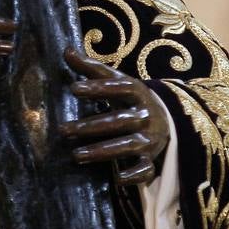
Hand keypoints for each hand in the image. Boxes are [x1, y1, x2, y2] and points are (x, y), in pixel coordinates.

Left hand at [60, 47, 170, 185]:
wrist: (165, 119)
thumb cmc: (129, 98)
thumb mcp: (116, 80)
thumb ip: (91, 68)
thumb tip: (66, 49)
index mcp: (136, 93)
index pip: (119, 88)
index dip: (98, 87)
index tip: (73, 88)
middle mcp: (145, 116)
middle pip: (118, 121)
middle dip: (90, 127)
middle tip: (63, 130)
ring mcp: (150, 139)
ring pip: (128, 146)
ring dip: (103, 151)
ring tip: (76, 155)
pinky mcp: (151, 159)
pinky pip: (146, 169)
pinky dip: (134, 175)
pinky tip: (117, 178)